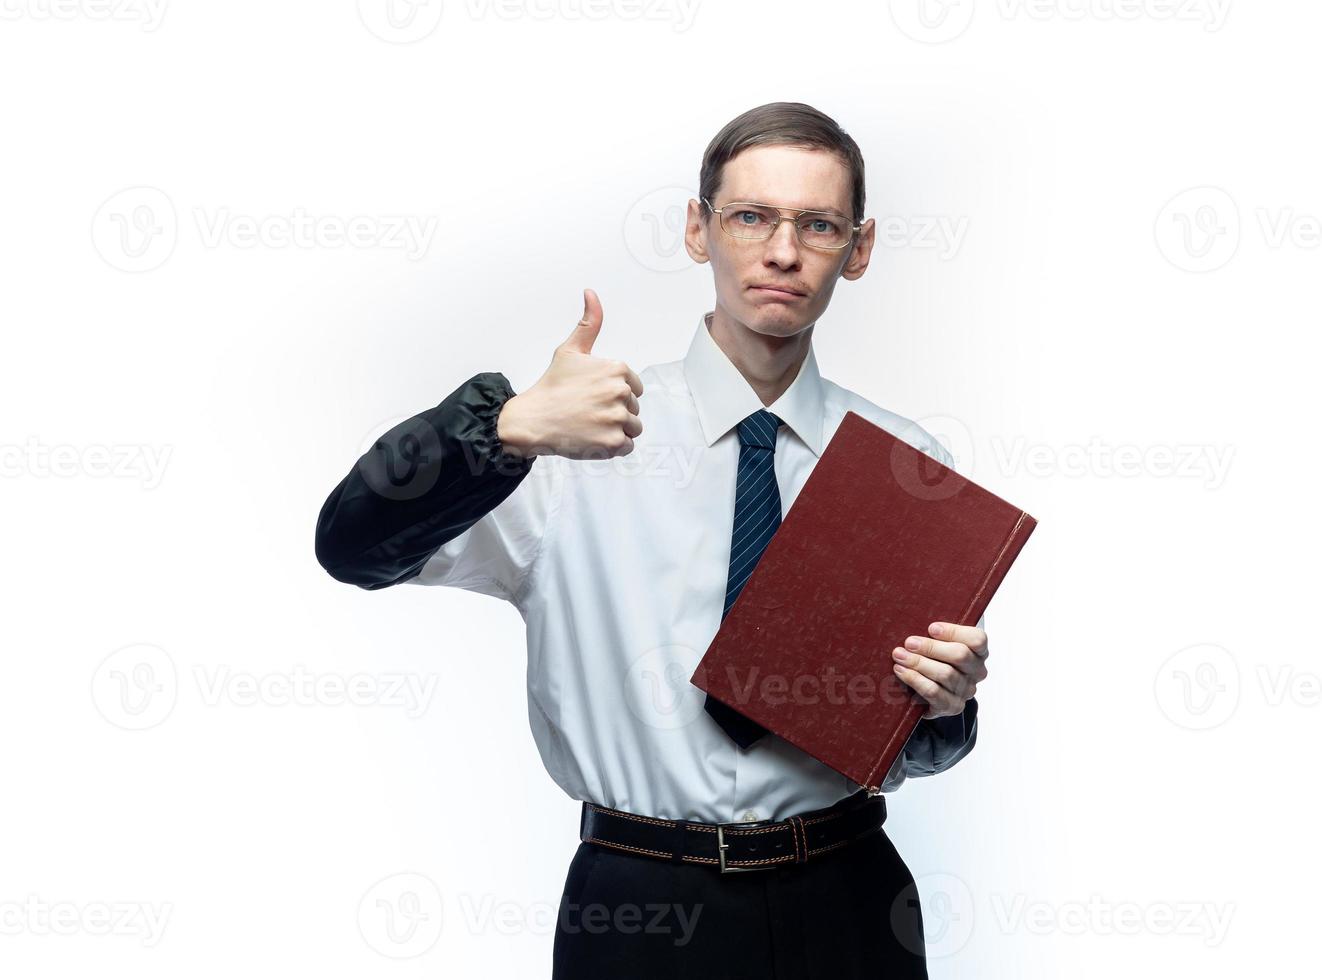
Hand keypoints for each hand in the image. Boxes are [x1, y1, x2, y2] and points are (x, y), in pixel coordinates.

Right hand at [496, 288, 643, 458]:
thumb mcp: (570, 350)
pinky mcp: (613, 442)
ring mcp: (617, 418)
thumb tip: (591, 293)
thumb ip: (589, 323)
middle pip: (633, 407)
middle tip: (586, 411)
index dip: (613, 393)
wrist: (531, 420)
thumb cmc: (551, 386)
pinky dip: (611, 447)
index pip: (634, 387)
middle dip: (613, 411)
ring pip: (633, 427)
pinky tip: (591, 438)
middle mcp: (620, 392)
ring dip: (615, 430)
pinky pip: (627, 446)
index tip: (592, 396)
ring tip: (590, 425)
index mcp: (617, 369)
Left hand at [890, 621, 987, 719]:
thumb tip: (915, 616)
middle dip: (930, 647)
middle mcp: (977, 671)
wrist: (932, 693)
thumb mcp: (940, 642)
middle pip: (960, 655)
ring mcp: (966, 690)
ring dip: (918, 663)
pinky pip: (934, 692)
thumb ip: (936, 632)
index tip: (931, 628)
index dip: (954, 632)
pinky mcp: (952, 706)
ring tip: (899, 656)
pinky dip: (915, 680)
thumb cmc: (936, 658)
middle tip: (908, 642)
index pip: (977, 639)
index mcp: (979, 651)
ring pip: (945, 674)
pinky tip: (901, 671)